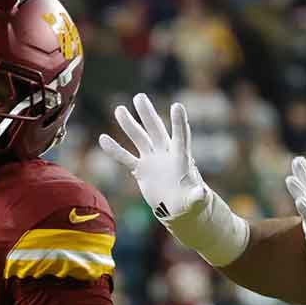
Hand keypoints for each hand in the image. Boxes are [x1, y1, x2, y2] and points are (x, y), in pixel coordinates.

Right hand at [98, 94, 207, 219]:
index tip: (177, 106)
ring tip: (119, 109)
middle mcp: (166, 154)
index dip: (178, 123)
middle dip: (148, 115)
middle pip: (156, 130)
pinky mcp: (141, 170)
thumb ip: (198, 197)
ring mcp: (152, 160)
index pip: (180, 137)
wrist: (179, 207)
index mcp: (181, 158)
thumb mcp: (196, 201)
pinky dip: (115, 150)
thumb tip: (202, 194)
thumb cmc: (192, 203)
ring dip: (129, 125)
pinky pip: (126, 158)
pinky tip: (103, 139)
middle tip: (139, 97)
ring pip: (139, 139)